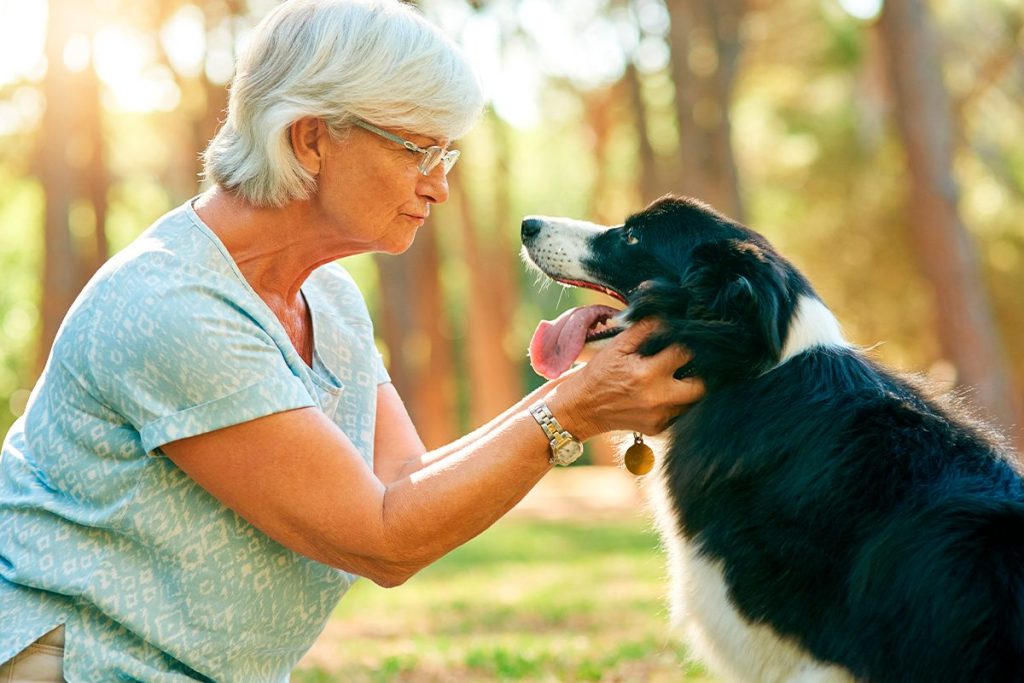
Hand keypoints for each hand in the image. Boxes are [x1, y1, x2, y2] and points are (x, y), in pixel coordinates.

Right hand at [546, 320, 704, 438]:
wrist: (581, 408)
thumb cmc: (598, 374)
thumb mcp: (617, 346)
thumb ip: (644, 328)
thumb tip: (667, 313)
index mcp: (647, 374)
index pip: (686, 353)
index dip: (690, 343)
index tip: (688, 339)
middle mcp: (658, 398)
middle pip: (702, 386)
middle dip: (701, 372)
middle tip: (690, 363)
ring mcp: (659, 417)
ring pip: (694, 402)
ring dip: (690, 388)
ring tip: (678, 377)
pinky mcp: (657, 429)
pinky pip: (679, 414)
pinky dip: (677, 402)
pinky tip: (664, 393)